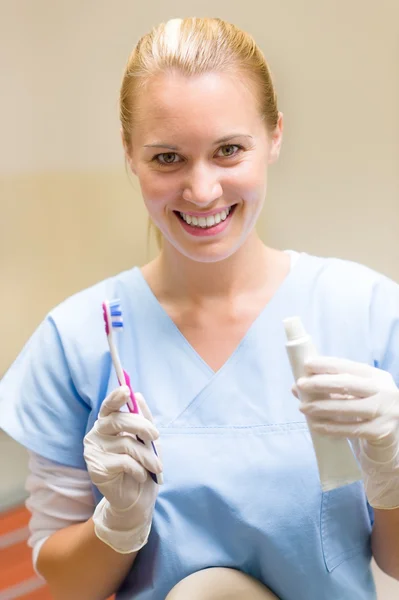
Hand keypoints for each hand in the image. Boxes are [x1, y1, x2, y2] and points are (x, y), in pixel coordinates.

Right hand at [84, 386, 162, 551]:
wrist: (137, 498)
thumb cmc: (142, 464)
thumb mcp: (148, 440)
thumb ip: (143, 418)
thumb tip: (138, 396)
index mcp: (107, 424)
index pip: (108, 406)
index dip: (116, 397)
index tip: (126, 390)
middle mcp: (96, 434)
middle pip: (118, 421)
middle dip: (142, 426)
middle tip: (156, 436)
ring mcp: (93, 451)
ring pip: (126, 443)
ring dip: (146, 455)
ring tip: (156, 466)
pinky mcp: (96, 468)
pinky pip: (123, 462)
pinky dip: (138, 469)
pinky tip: (141, 475)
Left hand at [293, 357, 398, 508]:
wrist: (391, 438)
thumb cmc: (366, 411)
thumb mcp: (354, 395)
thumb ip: (329, 389)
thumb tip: (296, 387)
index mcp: (377, 376)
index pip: (348, 366)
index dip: (326, 364)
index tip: (306, 364)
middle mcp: (384, 391)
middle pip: (347, 384)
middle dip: (320, 383)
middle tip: (301, 385)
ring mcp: (385, 412)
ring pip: (346, 407)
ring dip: (320, 407)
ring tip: (303, 407)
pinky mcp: (380, 432)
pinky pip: (350, 429)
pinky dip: (331, 427)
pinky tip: (316, 426)